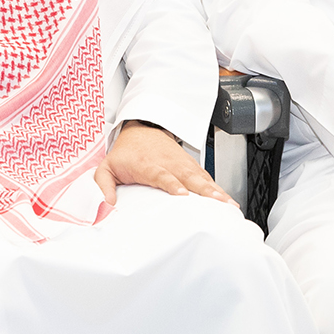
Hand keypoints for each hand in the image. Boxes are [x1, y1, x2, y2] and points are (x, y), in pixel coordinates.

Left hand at [93, 122, 233, 205]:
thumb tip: (107, 205)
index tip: (182, 194)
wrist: (142, 128)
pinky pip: (206, 178)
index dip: (172, 184)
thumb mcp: (107, 166)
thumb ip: (103, 186)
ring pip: (201, 178)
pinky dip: (218, 188)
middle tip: (218, 202)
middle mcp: (168, 163)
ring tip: (230, 204)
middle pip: (189, 177)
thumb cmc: (126, 152)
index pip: (161, 174)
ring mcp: (182, 164)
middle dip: (204, 190)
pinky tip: (228, 200)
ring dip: (216, 191)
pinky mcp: (190, 166)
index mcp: (147, 165)